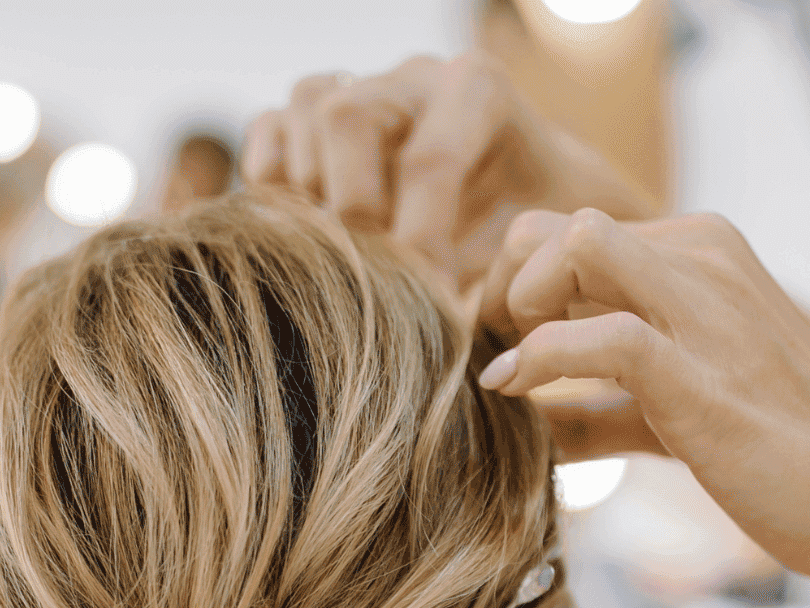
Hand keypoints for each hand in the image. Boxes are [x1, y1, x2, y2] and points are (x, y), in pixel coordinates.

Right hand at [241, 53, 656, 288]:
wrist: (524, 208)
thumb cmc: (536, 233)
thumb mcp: (542, 250)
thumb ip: (510, 277)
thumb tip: (447, 325)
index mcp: (477, 93)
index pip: (429, 160)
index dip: (420, 244)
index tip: (429, 304)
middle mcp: (411, 81)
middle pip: (345, 118)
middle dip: (353, 211)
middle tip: (374, 280)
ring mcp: (359, 92)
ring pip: (303, 114)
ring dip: (310, 198)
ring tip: (343, 259)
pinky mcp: (313, 124)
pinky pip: (268, 132)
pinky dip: (270, 183)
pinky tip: (304, 235)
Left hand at [477, 208, 809, 583]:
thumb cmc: (787, 457)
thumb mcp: (672, 418)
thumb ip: (597, 412)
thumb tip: (520, 426)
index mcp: (697, 257)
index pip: (565, 233)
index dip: (510, 288)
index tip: (497, 353)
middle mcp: (701, 261)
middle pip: (552, 227)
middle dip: (499, 290)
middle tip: (491, 362)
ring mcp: (706, 310)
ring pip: (573, 249)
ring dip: (514, 307)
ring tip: (505, 376)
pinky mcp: (704, 375)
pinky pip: (599, 338)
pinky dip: (540, 362)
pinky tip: (517, 397)